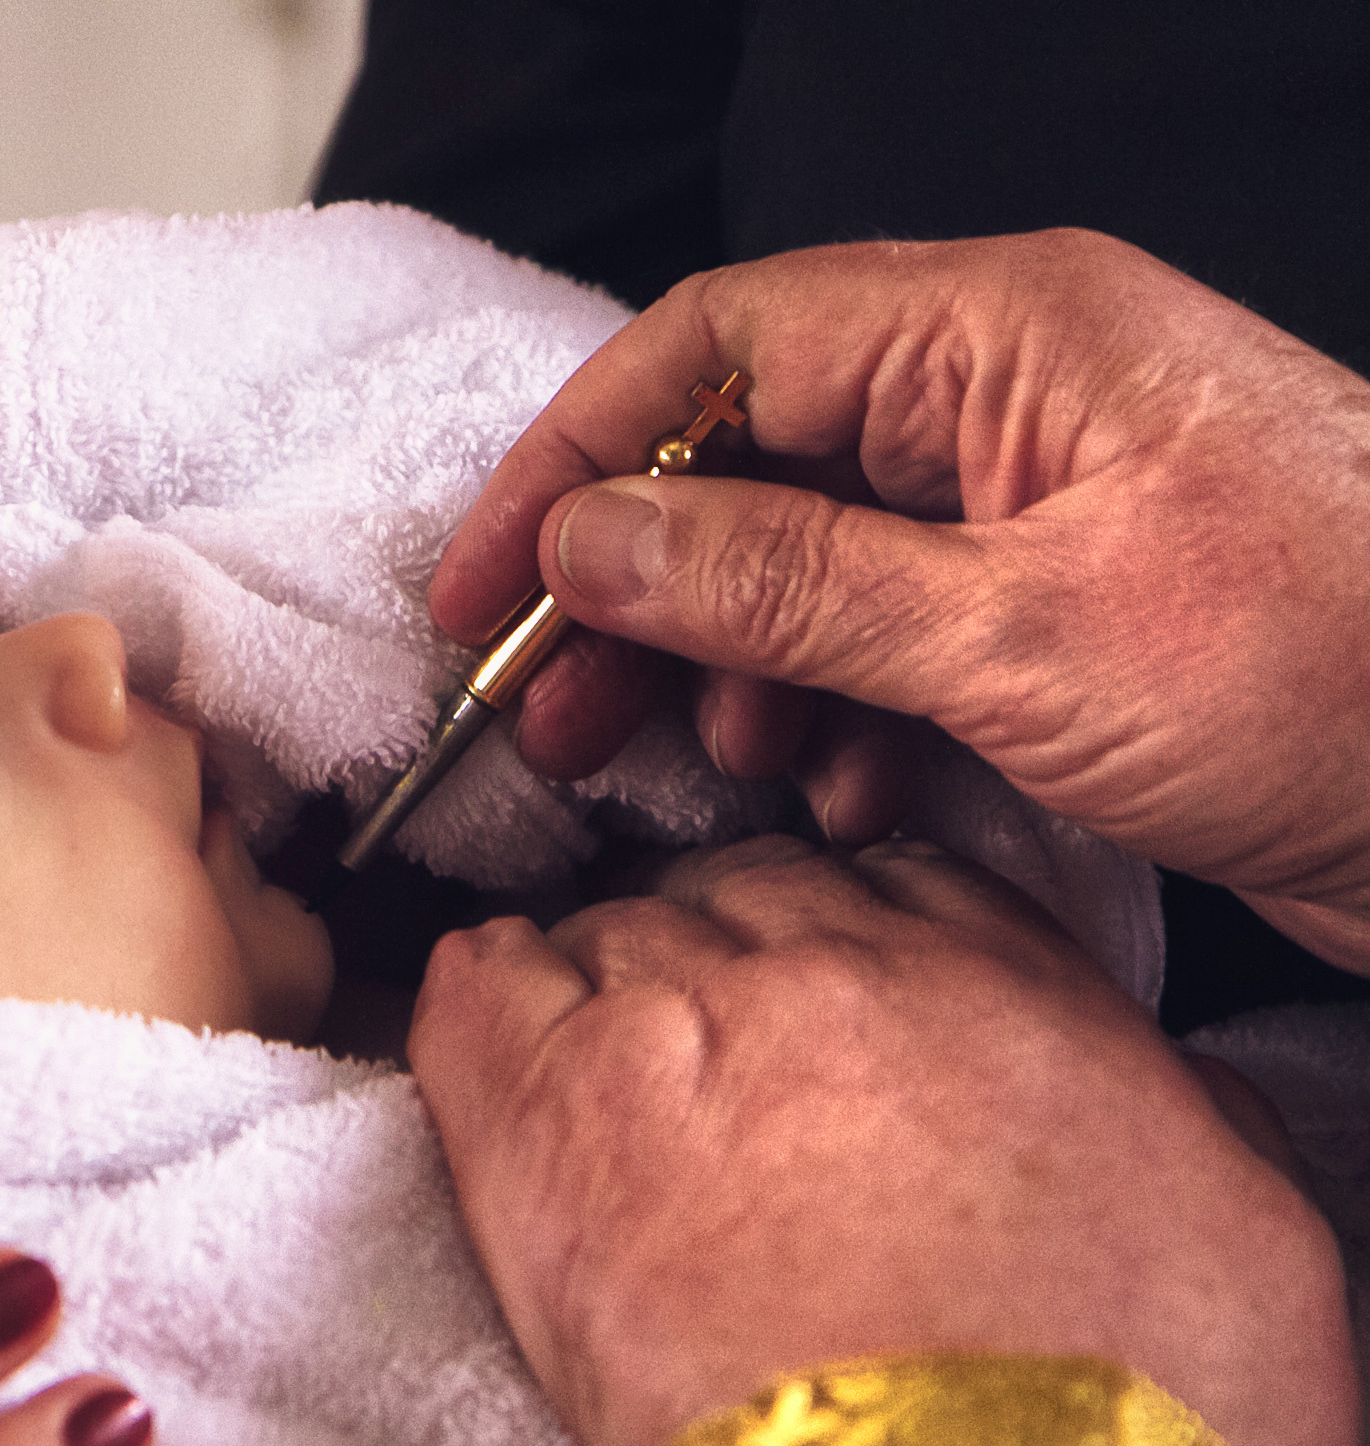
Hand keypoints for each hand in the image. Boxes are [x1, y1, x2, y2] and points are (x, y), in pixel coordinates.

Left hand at [407, 838, 1356, 1445]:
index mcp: (1000, 982)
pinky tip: (490, 1019)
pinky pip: (478, 984)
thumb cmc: (1115, 1416)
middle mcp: (828, 967)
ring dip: (610, 988)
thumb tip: (1141, 1098)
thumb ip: (1162, 1115)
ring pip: (612, 931)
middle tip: (722, 1060)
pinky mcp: (547, 1107)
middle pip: (741, 897)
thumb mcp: (1238, 1230)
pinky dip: (482, 991)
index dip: (855, 938)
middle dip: (731, 960)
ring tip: (611, 1076)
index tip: (837, 992)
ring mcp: (676, 1021)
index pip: (892, 885)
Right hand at [439, 229, 1369, 969]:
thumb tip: (597, 539)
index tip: (485, 586)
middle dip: (639, 590)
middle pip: (745, 459)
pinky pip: (890, 635)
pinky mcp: (1061, 607)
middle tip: (556, 708)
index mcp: (1001, 333)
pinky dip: (836, 713)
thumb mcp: (1019, 639)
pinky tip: (838, 789)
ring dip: (731, 669)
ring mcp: (1033, 505)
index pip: (716, 346)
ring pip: (806, 559)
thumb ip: (784, 581)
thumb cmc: (1341, 678)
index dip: (573, 461)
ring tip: (697, 765)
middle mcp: (1005, 397)